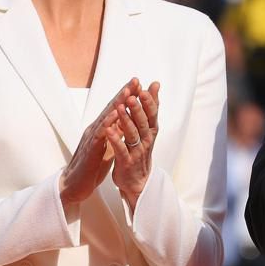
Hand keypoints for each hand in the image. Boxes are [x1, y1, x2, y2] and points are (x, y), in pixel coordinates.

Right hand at [59, 78, 139, 204]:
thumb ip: (114, 133)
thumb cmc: (92, 165)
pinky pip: (100, 135)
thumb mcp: (108, 146)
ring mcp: (92, 138)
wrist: (75, 185)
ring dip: (117, 104)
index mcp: (102, 129)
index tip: (139, 84)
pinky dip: (107, 124)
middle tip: (136, 80)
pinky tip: (115, 116)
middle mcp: (96, 129)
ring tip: (128, 91)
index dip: (127, 96)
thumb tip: (125, 123)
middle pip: (111, 108)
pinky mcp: (90, 149)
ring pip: (106, 117)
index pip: (116, 109)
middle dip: (124, 93)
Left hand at [106, 81, 159, 208]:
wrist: (137, 181)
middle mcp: (146, 140)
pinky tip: (109, 130)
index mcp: (150, 131)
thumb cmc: (140, 150)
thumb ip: (150, 107)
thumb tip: (155, 84)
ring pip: (133, 134)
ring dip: (127, 120)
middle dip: (139, 108)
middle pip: (144, 122)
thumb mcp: (147, 128)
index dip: (149, 102)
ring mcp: (136, 151)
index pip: (152, 114)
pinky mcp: (126, 162)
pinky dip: (115, 140)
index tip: (145, 88)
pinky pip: (121, 150)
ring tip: (120, 108)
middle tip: (133, 95)